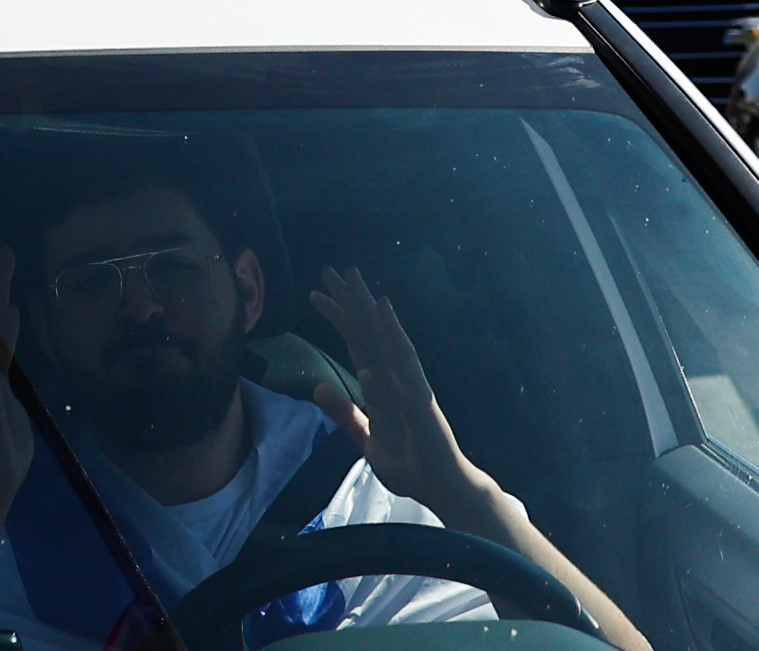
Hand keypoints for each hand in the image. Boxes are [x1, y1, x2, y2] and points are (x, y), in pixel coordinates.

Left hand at [301, 264, 454, 470]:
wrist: (441, 488)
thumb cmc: (410, 465)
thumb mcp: (367, 439)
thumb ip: (346, 414)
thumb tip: (317, 387)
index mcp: (381, 386)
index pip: (356, 343)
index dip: (339, 318)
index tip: (317, 294)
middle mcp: (395, 377)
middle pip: (369, 332)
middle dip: (350, 301)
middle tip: (331, 270)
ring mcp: (409, 384)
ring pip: (386, 339)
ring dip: (370, 309)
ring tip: (356, 281)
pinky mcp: (421, 396)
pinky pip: (404, 362)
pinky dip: (393, 336)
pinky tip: (382, 313)